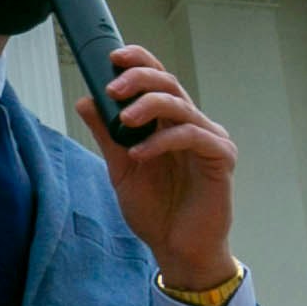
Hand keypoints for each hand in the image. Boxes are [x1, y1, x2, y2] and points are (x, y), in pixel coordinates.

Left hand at [77, 44, 237, 291]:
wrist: (176, 249)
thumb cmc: (155, 210)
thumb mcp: (121, 169)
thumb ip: (107, 135)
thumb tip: (85, 100)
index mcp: (169, 122)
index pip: (158, 80)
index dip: (140, 61)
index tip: (113, 56)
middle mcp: (192, 124)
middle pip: (169, 84)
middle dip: (139, 79)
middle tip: (113, 88)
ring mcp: (209, 140)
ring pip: (181, 105)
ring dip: (149, 106)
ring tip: (125, 121)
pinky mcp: (221, 159)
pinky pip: (193, 137)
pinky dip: (163, 141)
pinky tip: (140, 154)